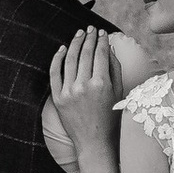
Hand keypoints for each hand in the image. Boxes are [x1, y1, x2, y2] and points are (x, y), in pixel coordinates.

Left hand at [48, 27, 120, 157]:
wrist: (95, 143)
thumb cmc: (111, 118)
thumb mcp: (119, 93)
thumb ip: (115, 69)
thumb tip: (110, 49)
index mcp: (101, 83)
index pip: (100, 54)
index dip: (101, 40)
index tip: (102, 32)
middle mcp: (83, 85)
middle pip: (85, 53)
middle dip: (89, 38)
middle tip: (91, 29)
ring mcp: (68, 92)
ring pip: (69, 59)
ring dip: (74, 43)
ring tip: (79, 34)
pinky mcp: (57, 98)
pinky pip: (54, 73)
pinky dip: (57, 59)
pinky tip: (62, 48)